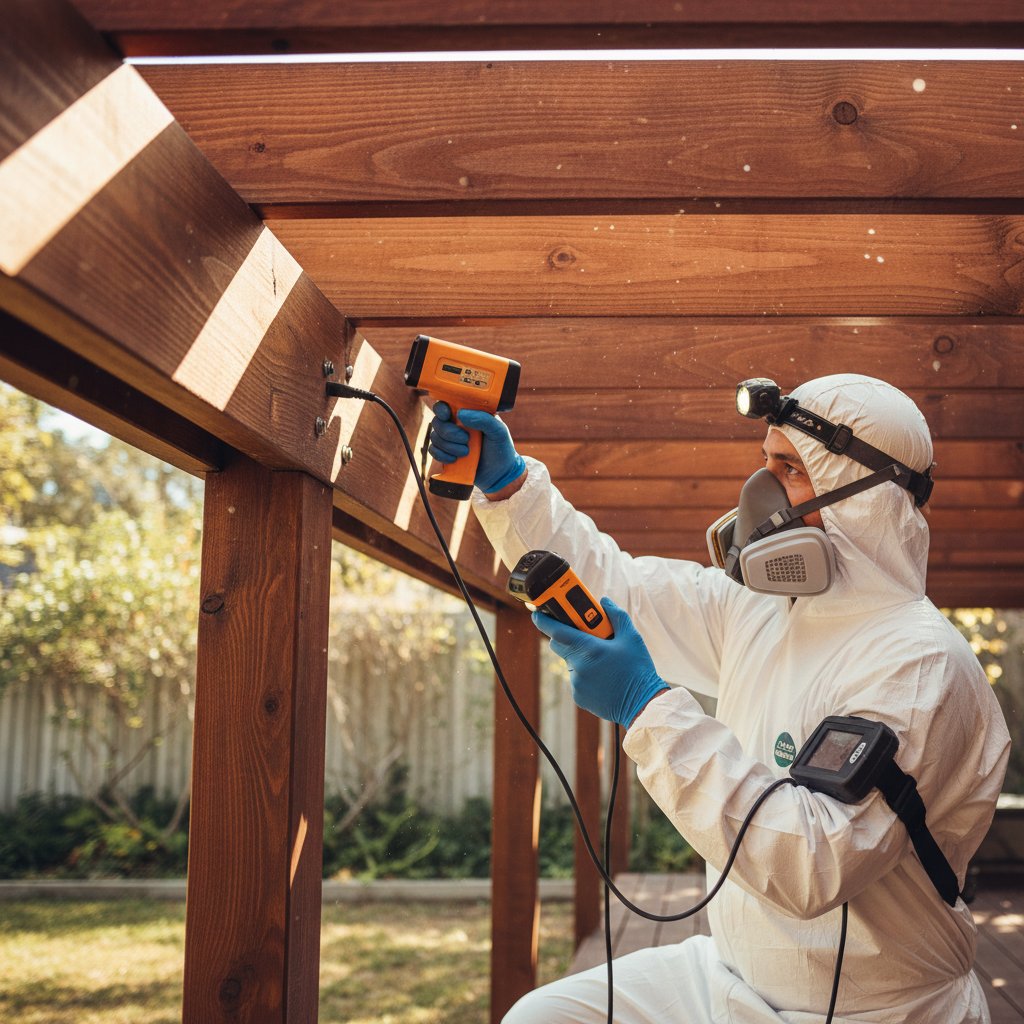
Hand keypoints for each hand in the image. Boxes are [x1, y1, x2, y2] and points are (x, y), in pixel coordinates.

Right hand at [428, 402, 525, 493]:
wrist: (500, 475)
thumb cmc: (501, 449)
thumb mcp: (498, 431)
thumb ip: (483, 419)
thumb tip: (461, 413)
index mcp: (468, 414)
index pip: (447, 404)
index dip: (442, 408)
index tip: (447, 415)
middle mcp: (456, 424)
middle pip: (437, 421)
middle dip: (449, 432)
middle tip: (466, 440)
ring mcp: (450, 440)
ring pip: (435, 437)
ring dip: (449, 446)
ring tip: (466, 452)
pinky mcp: (446, 454)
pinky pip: (433, 451)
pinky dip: (442, 455)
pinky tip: (455, 459)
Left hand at [532, 597, 668, 727]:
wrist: (642, 704)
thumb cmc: (638, 669)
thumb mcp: (631, 637)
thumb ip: (615, 615)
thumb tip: (603, 601)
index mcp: (589, 648)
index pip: (557, 631)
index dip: (544, 620)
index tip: (537, 612)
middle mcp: (578, 666)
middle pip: (559, 645)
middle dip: (567, 637)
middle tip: (584, 634)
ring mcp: (576, 683)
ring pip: (570, 662)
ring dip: (579, 657)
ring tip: (602, 660)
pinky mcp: (578, 696)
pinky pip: (576, 678)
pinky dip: (584, 673)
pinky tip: (602, 676)